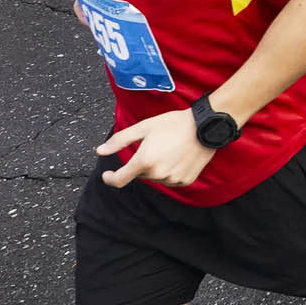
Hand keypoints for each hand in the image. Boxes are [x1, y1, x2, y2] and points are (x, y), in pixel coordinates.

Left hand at [95, 109, 217, 190]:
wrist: (205, 126)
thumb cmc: (173, 123)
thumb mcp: (143, 127)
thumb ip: (119, 141)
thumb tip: (100, 151)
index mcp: (144, 161)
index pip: (120, 179)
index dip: (110, 178)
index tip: (107, 175)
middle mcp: (157, 174)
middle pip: (140, 175)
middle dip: (140, 164)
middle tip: (152, 146)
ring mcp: (172, 179)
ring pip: (155, 178)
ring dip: (154, 168)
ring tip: (167, 150)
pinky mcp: (185, 181)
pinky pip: (170, 180)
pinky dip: (169, 171)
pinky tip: (176, 157)